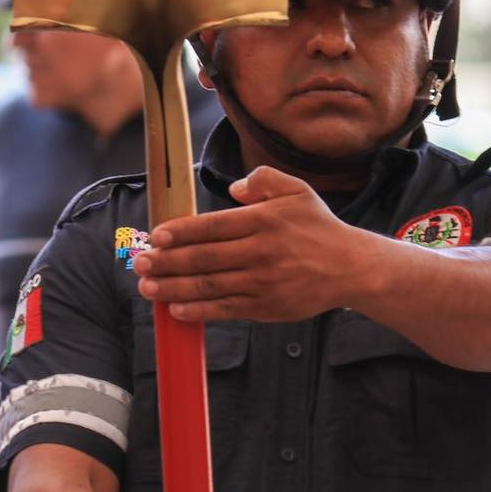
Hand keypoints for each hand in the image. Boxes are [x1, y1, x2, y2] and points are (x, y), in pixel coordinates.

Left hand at [134, 167, 370, 321]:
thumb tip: (232, 189)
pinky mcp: (266, 306)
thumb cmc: (319, 227)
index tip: (155, 235)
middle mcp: (261, 252)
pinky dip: (199, 311)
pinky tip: (177, 309)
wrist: (351, 268)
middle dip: (166, 262)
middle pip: (204, 258)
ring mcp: (263, 282)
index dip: (180, 232)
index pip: (212, 226)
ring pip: (209, 286)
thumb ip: (263, 180)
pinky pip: (226, 310)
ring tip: (148, 288)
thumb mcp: (296, 190)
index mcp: (264, 220)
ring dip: (174, 288)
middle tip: (140, 263)